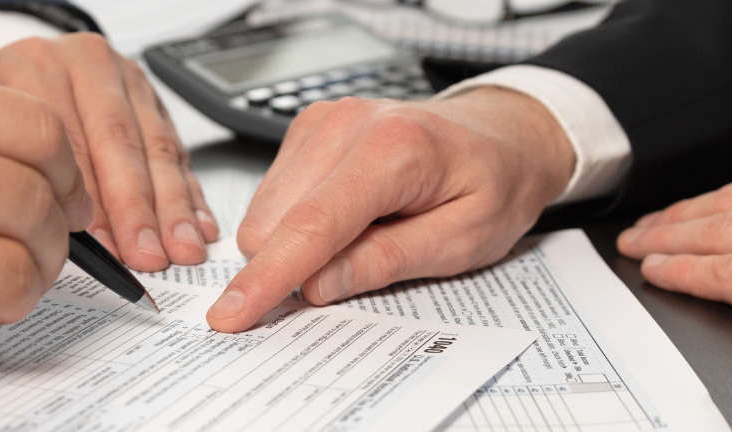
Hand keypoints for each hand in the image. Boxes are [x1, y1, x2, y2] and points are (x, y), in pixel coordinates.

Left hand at [0, 33, 216, 270]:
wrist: (10, 74)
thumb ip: (5, 176)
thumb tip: (44, 243)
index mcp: (33, 65)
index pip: (68, 140)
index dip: (89, 200)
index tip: (103, 247)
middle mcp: (85, 64)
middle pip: (119, 142)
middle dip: (138, 208)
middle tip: (146, 254)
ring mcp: (125, 79)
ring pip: (157, 148)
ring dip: (172, 206)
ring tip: (180, 248)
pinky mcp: (154, 100)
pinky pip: (177, 150)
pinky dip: (189, 193)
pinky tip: (197, 225)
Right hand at [206, 89, 575, 330]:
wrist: (501, 137)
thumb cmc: (492, 184)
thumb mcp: (462, 241)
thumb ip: (387, 261)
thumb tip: (317, 286)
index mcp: (392, 149)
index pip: (311, 225)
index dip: (268, 277)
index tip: (230, 315)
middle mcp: (346, 125)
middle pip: (274, 222)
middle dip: (295, 266)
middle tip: (360, 267)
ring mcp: (322, 122)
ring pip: (265, 212)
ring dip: (299, 244)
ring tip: (367, 232)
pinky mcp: (308, 129)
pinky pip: (275, 196)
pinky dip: (300, 222)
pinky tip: (350, 217)